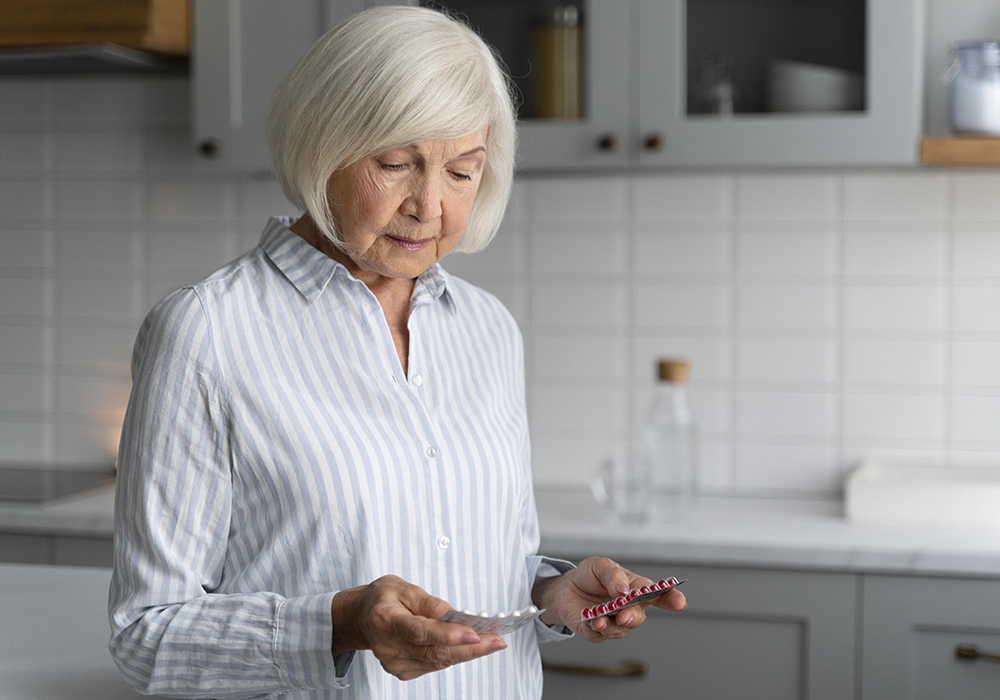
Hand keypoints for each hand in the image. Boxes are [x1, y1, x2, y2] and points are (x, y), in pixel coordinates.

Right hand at [331, 575, 505, 680]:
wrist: (362, 617)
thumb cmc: (383, 598)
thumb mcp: (402, 587)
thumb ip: (428, 602)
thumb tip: (453, 614)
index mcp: (384, 620)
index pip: (420, 631)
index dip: (448, 635)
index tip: (474, 634)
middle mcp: (387, 646)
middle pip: (434, 651)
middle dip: (470, 647)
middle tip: (497, 640)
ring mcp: (394, 663)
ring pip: (438, 660)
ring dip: (468, 652)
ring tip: (492, 641)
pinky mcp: (402, 671)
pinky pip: (434, 664)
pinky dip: (454, 655)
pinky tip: (470, 646)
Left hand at [532, 558, 685, 641]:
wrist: (566, 589)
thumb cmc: (589, 576)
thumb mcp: (599, 565)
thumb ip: (613, 574)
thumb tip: (622, 588)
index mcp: (636, 589)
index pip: (659, 595)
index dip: (672, 599)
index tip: (680, 602)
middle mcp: (629, 608)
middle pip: (639, 617)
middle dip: (632, 617)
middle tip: (623, 615)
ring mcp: (615, 622)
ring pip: (620, 629)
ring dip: (610, 625)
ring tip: (598, 618)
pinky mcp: (598, 632)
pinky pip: (600, 635)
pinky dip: (595, 629)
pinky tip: (591, 622)